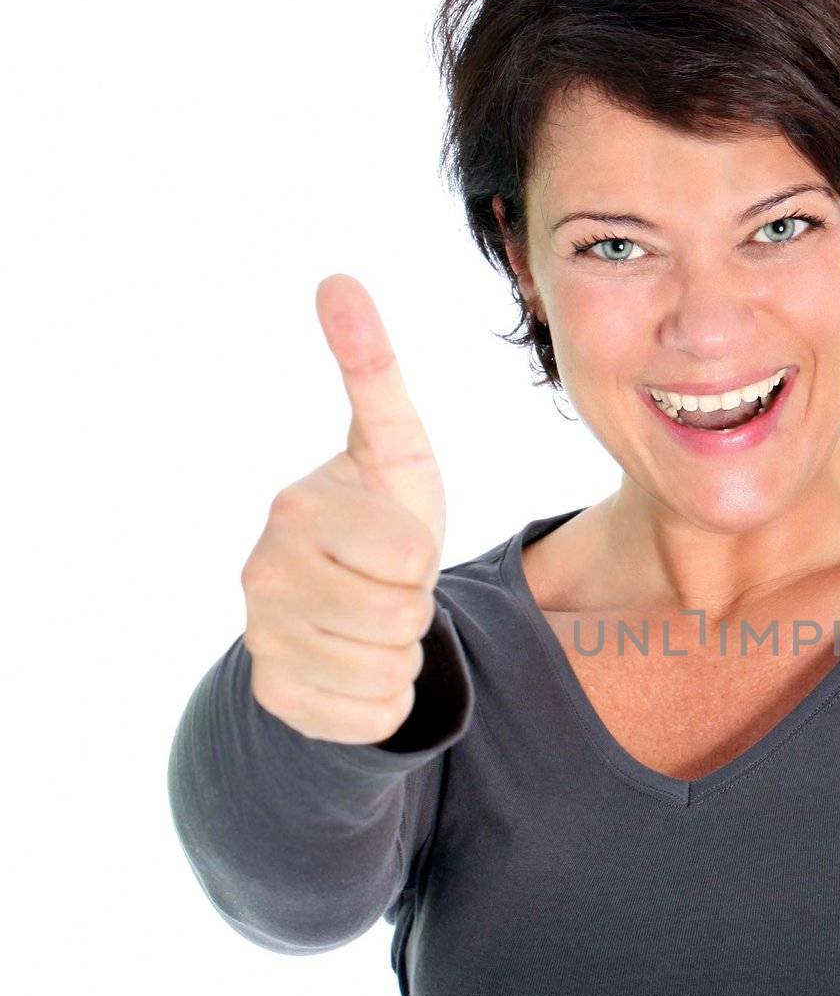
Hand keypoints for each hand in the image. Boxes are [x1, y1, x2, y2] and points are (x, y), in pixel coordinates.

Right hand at [240, 274, 447, 745]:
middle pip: (399, 616)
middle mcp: (263, 573)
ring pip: (386, 670)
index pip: (407, 558)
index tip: (395, 544)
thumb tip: (338, 279)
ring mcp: (263, 638)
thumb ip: (372, 371)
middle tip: (387, 585)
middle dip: (413, 605)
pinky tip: (359, 663)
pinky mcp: (277, 696)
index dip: (421, 558)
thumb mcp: (392, 447)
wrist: (347, 600)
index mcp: (296, 509)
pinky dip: (383, 699)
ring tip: (374, 620)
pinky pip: (370, 715)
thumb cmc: (380, 516)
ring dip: (401, 651)